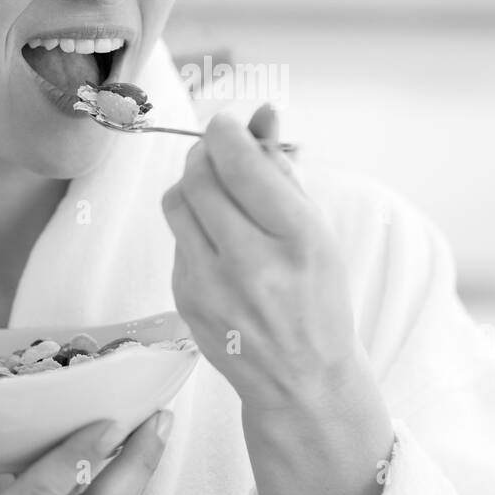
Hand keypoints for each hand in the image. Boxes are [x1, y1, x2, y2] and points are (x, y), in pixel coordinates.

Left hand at [161, 104, 364, 411]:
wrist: (303, 380)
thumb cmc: (318, 298)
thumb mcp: (318, 231)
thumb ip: (283, 170)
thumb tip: (261, 114)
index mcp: (297, 238)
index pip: (241, 163)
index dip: (226, 131)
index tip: (227, 124)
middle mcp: (251, 262)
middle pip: (199, 175)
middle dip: (206, 152)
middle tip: (220, 153)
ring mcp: (211, 285)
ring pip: (177, 202)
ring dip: (192, 184)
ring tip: (218, 195)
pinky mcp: (185, 300)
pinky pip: (176, 238)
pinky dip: (193, 226)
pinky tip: (218, 243)